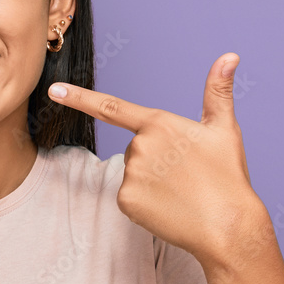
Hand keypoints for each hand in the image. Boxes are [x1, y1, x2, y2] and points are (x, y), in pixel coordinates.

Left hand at [48, 53, 264, 267]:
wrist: (228, 227)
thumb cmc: (227, 177)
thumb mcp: (224, 129)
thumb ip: (218, 90)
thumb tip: (230, 56)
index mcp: (158, 124)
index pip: (111, 107)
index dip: (79, 98)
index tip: (54, 89)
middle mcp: (138, 147)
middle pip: (137, 147)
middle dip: (157, 158)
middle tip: (187, 174)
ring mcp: (130, 175)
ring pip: (134, 172)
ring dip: (153, 180)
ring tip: (182, 191)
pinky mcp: (125, 201)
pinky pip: (131, 197)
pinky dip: (147, 202)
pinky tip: (170, 206)